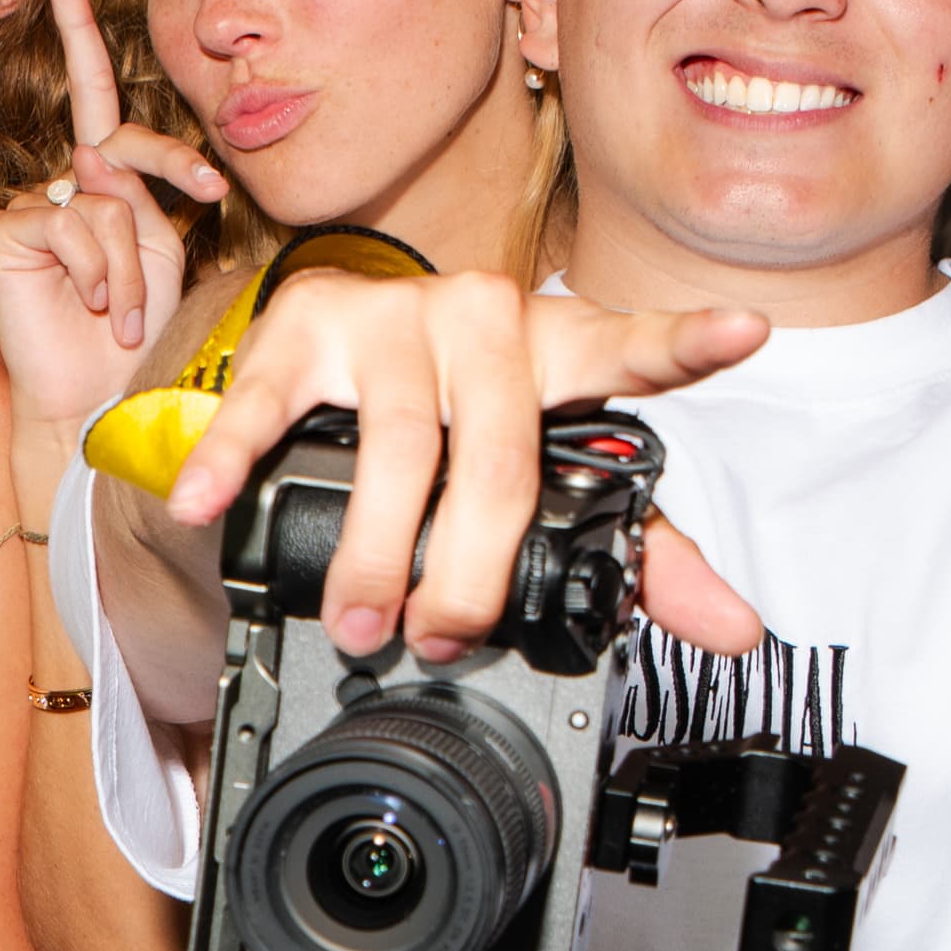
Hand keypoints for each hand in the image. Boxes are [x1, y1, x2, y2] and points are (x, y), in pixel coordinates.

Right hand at [0, 0, 222, 433]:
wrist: (101, 396)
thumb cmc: (137, 329)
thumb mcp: (157, 249)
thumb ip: (135, 192)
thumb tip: (91, 157)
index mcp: (104, 178)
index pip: (96, 92)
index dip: (77, 29)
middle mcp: (66, 183)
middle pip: (111, 128)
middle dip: (154, 138)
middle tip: (205, 186)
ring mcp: (33, 206)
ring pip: (106, 204)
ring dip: (130, 269)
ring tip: (121, 315)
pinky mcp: (8, 234)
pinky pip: (71, 227)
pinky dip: (95, 275)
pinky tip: (88, 308)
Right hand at [166, 266, 770, 661]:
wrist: (342, 342)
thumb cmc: (465, 412)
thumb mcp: (551, 470)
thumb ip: (645, 549)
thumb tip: (737, 629)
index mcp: (557, 350)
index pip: (631, 349)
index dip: (685, 343)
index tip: (742, 332)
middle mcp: (483, 318)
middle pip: (494, 456)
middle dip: (466, 569)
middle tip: (442, 633)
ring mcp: (391, 318)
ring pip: (394, 449)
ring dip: (371, 553)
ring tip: (361, 620)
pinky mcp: (304, 328)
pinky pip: (267, 408)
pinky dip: (234, 465)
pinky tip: (209, 503)